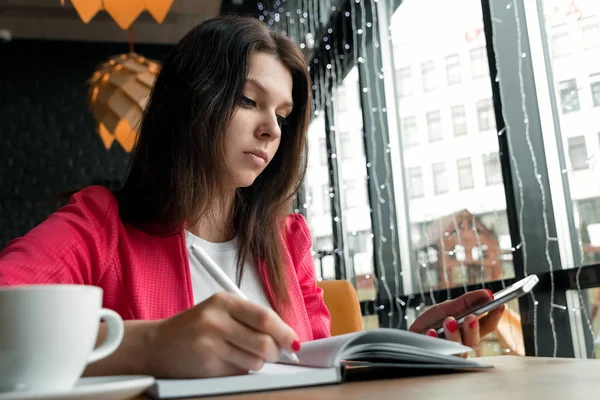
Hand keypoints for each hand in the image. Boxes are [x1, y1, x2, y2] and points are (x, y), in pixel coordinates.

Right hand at [146, 292, 299, 377]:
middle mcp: (216, 320)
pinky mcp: (205, 366)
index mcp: (223, 301)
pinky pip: (238, 373)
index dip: (285, 332)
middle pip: (263, 342)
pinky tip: (224, 362)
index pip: (264, 317)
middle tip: (273, 354)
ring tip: (239, 355)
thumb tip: (286, 338)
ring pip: (254, 361)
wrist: (156, 345)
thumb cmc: (194, 328)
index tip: (294, 342)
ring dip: (256, 363)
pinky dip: (239, 371)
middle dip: (275, 352)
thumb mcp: (220, 312)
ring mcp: (209, 344)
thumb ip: (250, 320)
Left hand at [408, 289, 503, 355]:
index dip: (495, 316)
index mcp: (468, 332)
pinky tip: (430, 332)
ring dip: (454, 334)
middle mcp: (463, 345)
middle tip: (471, 317)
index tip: (499, 304)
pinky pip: (438, 354)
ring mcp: (450, 355)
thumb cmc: (430, 324)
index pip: (487, 326)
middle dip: (473, 329)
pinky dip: (434, 341)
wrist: (409, 337)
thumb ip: (466, 302)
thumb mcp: (446, 308)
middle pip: (474, 340)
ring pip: (459, 350)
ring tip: (448, 320)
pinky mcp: (436, 360)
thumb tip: (488, 293)